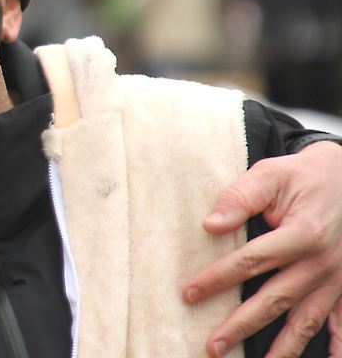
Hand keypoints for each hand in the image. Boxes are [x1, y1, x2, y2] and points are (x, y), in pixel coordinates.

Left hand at [182, 141, 341, 356]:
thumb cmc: (304, 176)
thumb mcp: (271, 175)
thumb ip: (240, 197)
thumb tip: (210, 225)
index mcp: (301, 234)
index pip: (251, 262)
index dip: (218, 278)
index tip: (190, 294)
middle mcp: (320, 262)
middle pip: (275, 299)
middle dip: (242, 324)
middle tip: (213, 345)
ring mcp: (336, 278)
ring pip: (306, 319)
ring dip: (283, 347)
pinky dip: (339, 345)